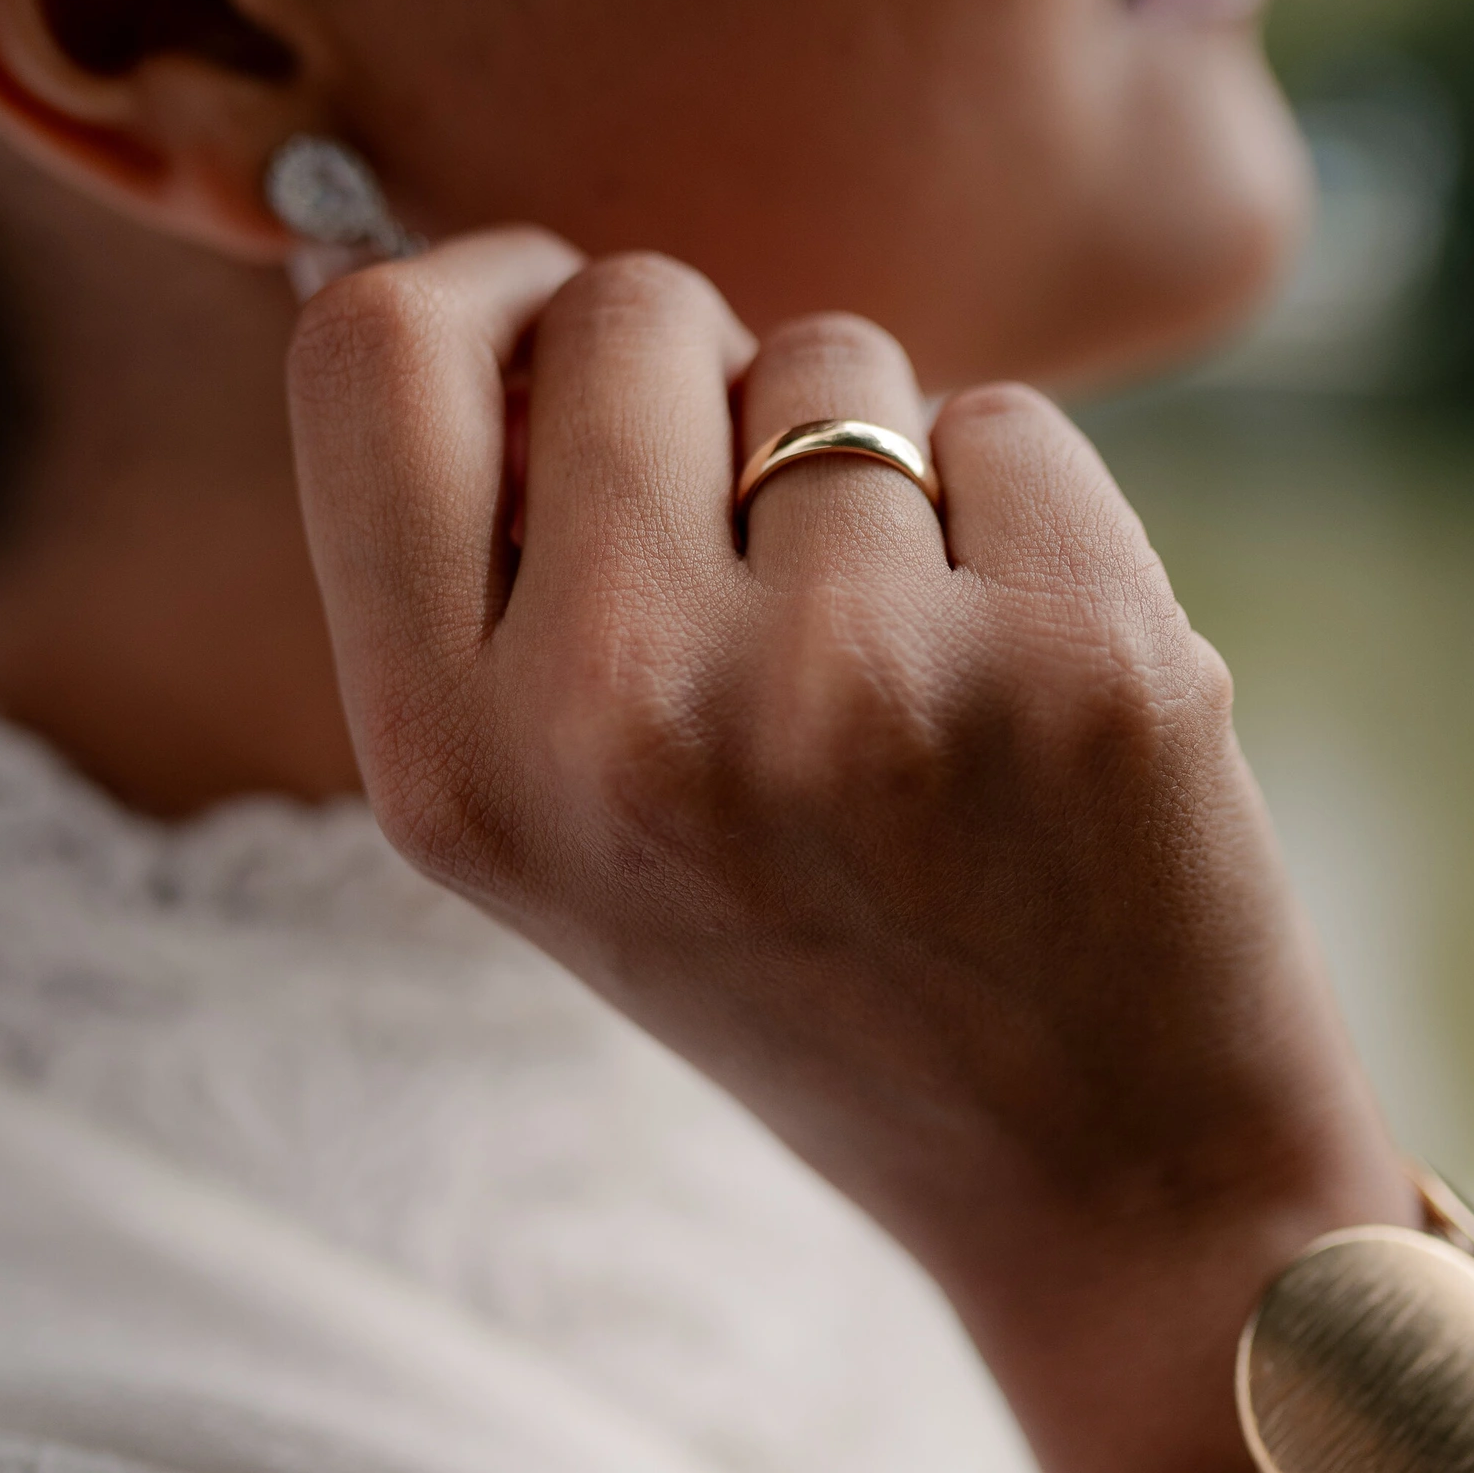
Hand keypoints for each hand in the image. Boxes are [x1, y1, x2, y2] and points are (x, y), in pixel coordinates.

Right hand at [287, 230, 1403, 1472]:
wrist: (1103, 1180)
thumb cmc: (824, 973)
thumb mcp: (571, 835)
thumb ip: (503, 580)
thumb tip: (528, 298)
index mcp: (454, 771)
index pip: (370, 357)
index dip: (475, 293)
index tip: (557, 327)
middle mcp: (625, 719)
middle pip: (628, 312)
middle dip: (707, 380)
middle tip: (777, 558)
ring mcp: (858, 683)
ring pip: (838, 361)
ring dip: (876, 464)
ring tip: (915, 676)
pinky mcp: (1075, 654)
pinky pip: (1009, 425)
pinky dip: (1028, 518)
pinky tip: (1037, 691)